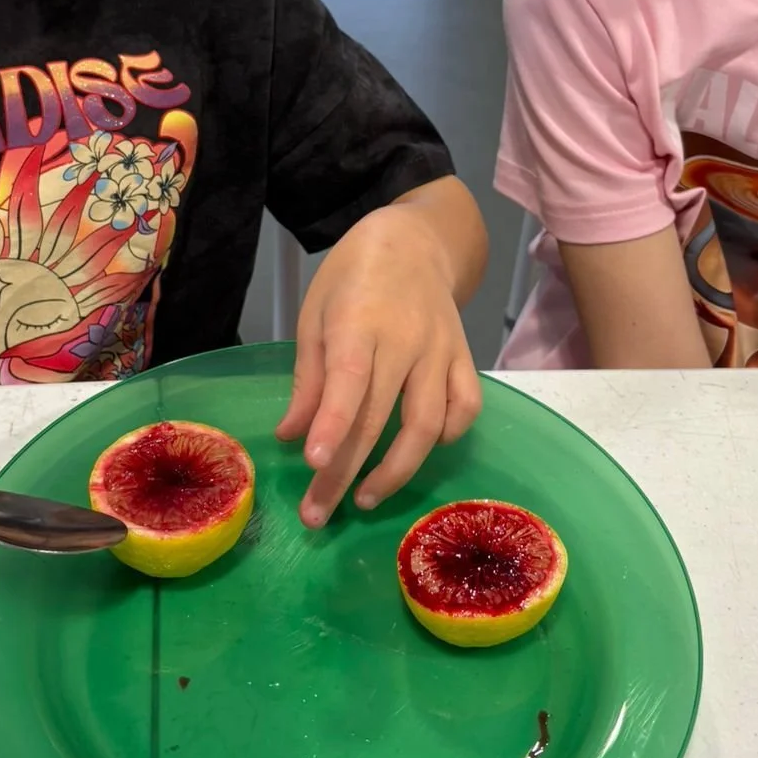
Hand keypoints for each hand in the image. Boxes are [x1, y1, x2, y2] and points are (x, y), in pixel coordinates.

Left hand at [275, 200, 482, 527]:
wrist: (415, 241)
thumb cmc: (352, 277)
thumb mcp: (315, 314)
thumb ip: (308, 378)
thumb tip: (291, 435)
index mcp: (360, 322)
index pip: (349, 379)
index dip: (333, 423)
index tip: (313, 464)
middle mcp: (406, 339)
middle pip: (380, 417)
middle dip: (345, 472)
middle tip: (317, 515)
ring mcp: (442, 350)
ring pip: (429, 423)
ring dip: (396, 470)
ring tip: (364, 498)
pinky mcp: (466, 358)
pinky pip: (465, 408)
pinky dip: (446, 437)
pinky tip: (419, 452)